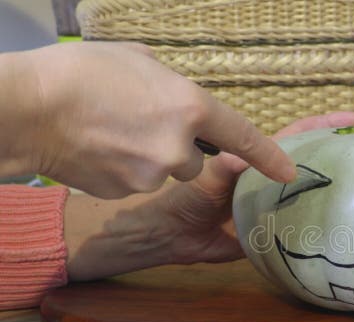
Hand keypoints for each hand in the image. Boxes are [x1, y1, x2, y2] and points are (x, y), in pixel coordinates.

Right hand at [7, 42, 295, 198]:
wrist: (28, 110)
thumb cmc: (81, 74)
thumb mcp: (138, 60)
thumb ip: (170, 84)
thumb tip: (176, 95)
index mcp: (191, 108)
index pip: (244, 137)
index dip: (269, 156)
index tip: (288, 172)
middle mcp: (179, 148)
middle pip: (194, 160)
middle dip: (175, 147)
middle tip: (137, 122)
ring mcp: (153, 176)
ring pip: (164, 172)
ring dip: (147, 158)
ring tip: (110, 132)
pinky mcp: (126, 192)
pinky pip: (135, 182)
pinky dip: (122, 170)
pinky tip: (97, 150)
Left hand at [64, 112, 353, 279]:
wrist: (170, 236)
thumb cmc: (183, 199)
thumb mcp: (205, 180)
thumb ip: (224, 170)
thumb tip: (244, 161)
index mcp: (257, 161)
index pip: (298, 138)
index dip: (325, 126)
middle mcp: (271, 182)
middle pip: (312, 165)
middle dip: (341, 154)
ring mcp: (274, 207)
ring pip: (310, 196)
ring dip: (335, 192)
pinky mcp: (273, 235)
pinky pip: (299, 231)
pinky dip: (319, 229)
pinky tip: (344, 230)